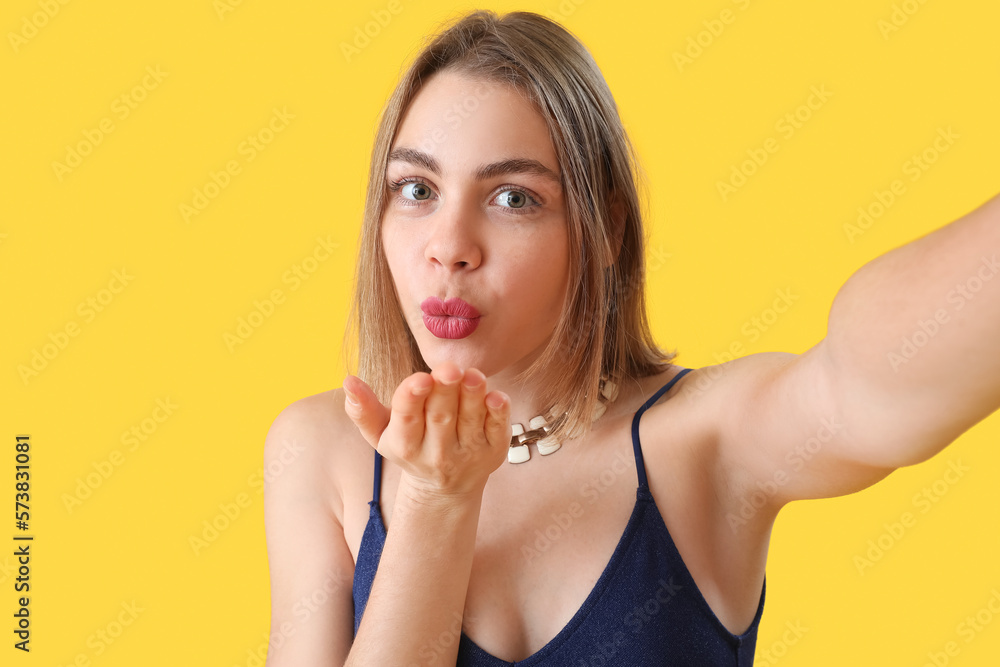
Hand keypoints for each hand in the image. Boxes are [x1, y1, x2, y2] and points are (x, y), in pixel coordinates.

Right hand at [342, 361, 510, 500]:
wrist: (446, 487)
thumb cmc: (410, 446)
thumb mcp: (381, 433)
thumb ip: (363, 409)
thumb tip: (348, 380)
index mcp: (405, 444)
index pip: (406, 418)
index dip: (412, 398)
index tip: (420, 379)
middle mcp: (437, 453)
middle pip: (441, 416)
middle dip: (445, 391)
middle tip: (449, 367)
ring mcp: (468, 453)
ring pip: (471, 421)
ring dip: (473, 396)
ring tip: (473, 374)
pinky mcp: (494, 451)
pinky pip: (497, 430)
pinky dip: (499, 414)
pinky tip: (497, 396)